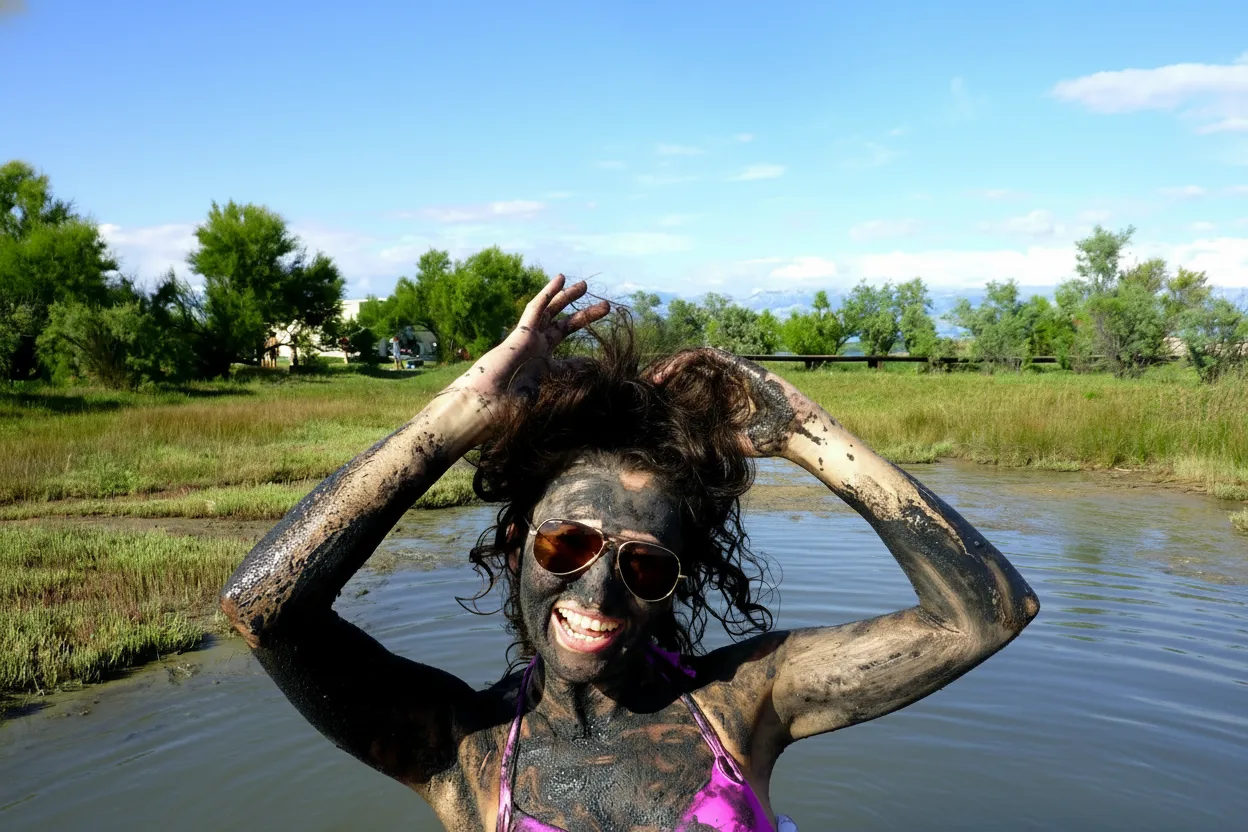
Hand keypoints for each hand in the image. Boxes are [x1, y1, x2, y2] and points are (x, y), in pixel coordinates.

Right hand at [458, 274, 608, 403]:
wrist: (485, 406)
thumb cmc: (512, 412)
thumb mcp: (548, 398)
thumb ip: (569, 387)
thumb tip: (596, 377)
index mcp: (543, 372)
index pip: (568, 364)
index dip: (584, 361)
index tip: (598, 361)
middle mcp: (537, 353)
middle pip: (564, 329)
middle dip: (584, 317)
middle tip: (605, 307)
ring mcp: (529, 341)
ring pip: (551, 313)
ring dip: (567, 298)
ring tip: (585, 285)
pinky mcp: (521, 332)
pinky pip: (536, 308)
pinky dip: (548, 292)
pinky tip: (561, 279)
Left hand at [650, 348, 818, 458]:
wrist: (794, 430)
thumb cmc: (766, 440)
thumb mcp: (725, 442)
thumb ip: (704, 436)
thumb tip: (672, 443)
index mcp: (718, 399)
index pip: (686, 389)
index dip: (666, 392)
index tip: (647, 401)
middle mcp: (721, 383)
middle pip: (685, 371)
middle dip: (663, 376)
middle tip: (642, 386)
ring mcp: (729, 372)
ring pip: (692, 360)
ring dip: (670, 366)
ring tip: (653, 379)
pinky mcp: (737, 364)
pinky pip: (706, 355)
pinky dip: (686, 359)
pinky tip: (669, 372)